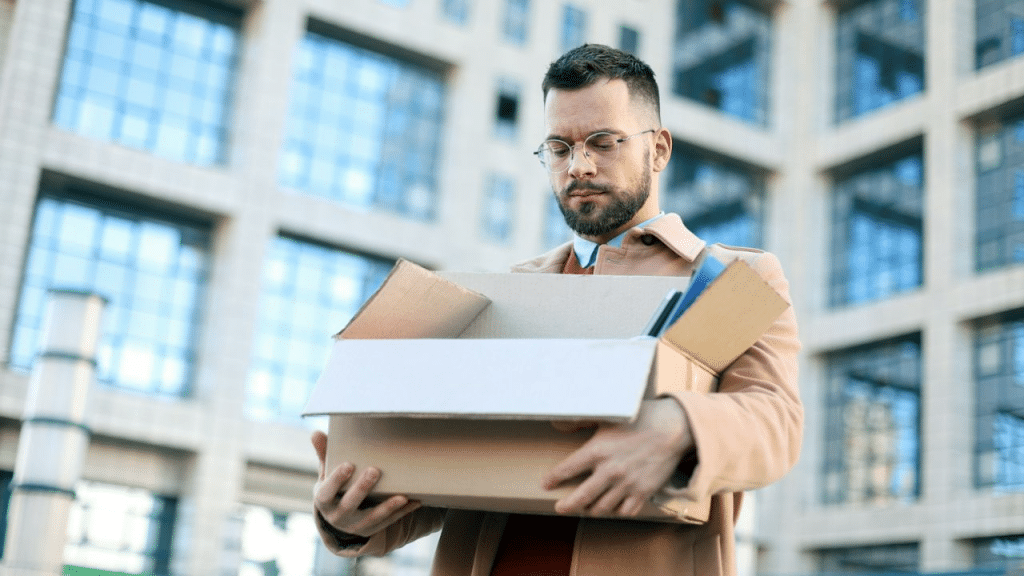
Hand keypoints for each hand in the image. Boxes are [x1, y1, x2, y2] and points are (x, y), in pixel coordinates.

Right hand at [311, 430, 420, 537]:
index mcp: (324, 501)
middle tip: (374, 470)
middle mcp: (338, 516)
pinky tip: (414, 502)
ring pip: (372, 518)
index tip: (348, 464)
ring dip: (387, 507)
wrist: (338, 516)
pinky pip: (388, 522)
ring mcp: (355, 525)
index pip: (327, 492)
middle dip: (362, 489)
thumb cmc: (333, 487)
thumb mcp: (325, 473)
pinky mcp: (372, 529)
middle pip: (350, 504)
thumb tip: (316, 432)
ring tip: (402, 496)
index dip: (336, 480)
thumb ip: (324, 454)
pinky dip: (402, 513)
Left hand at [542, 398, 691, 516]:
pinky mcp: (643, 492)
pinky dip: (616, 511)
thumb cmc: (640, 419)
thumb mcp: (607, 417)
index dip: (553, 479)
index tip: (545, 484)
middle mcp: (609, 471)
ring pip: (602, 508)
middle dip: (567, 505)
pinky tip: (612, 506)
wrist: (673, 428)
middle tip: (560, 507)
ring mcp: (626, 484)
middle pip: (581, 497)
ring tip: (586, 507)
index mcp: (597, 450)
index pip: (566, 470)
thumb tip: (558, 424)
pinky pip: (625, 511)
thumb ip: (582, 422)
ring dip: (591, 509)